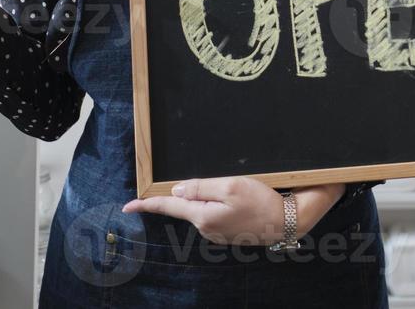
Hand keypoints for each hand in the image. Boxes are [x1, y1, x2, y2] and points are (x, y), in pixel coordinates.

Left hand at [122, 178, 342, 245]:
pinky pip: (214, 213)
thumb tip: (178, 189)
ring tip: (239, 191)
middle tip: (222, 182)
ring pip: (203, 207)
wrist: (285, 220)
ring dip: (211, 196)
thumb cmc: (260, 201)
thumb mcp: (230, 186)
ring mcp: (216, 232)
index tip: (128, 206)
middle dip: (195, 190)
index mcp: (203, 216)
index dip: (148, 204)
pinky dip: (220, 203)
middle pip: (188, 204)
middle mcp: (206, 227)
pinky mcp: (227, 231)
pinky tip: (240, 200)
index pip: (169, 207)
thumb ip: (201, 187)